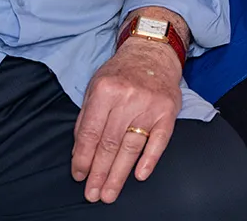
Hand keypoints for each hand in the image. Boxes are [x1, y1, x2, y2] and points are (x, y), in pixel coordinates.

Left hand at [71, 38, 182, 202]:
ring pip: (132, 147)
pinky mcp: (168, 111)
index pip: (91, 132)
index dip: (83, 158)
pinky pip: (159, 140)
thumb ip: (87, 116)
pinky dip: (149, 160)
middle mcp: (128, 97)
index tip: (79, 175)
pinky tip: (139, 175)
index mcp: (106, 90)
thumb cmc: (121, 72)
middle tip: (93, 194)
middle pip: (110, 144)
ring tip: (109, 193)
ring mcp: (150, 105)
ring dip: (119, 174)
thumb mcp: (96, 85)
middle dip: (99, 173)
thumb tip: (79, 150)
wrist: (152, 52)